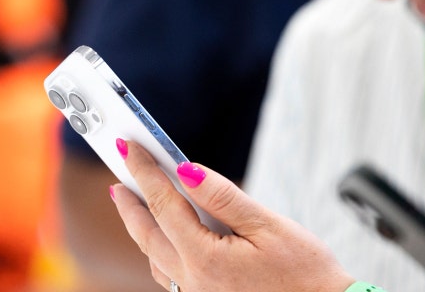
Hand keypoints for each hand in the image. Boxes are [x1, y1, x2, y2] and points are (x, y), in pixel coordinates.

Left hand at [109, 140, 353, 291]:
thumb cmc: (306, 274)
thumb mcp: (268, 226)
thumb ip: (223, 197)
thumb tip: (188, 171)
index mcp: (207, 260)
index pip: (164, 205)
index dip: (145, 172)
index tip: (129, 147)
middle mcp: (194, 284)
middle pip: (148, 236)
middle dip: (129, 206)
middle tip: (118, 180)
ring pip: (155, 259)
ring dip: (142, 230)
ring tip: (136, 206)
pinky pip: (170, 276)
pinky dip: (160, 251)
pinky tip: (166, 239)